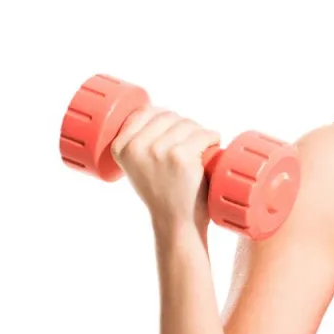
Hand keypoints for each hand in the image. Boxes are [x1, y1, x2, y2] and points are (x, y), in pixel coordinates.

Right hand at [108, 105, 221, 236]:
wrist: (175, 223)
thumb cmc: (162, 193)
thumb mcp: (137, 166)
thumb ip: (140, 141)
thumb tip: (158, 110)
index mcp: (120, 147)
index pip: (145, 112)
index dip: (165, 117)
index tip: (174, 133)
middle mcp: (136, 147)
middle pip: (169, 116)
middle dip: (185, 127)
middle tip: (191, 148)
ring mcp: (159, 150)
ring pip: (188, 124)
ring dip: (200, 134)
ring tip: (200, 152)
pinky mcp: (181, 156)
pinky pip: (205, 134)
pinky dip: (213, 139)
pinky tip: (211, 150)